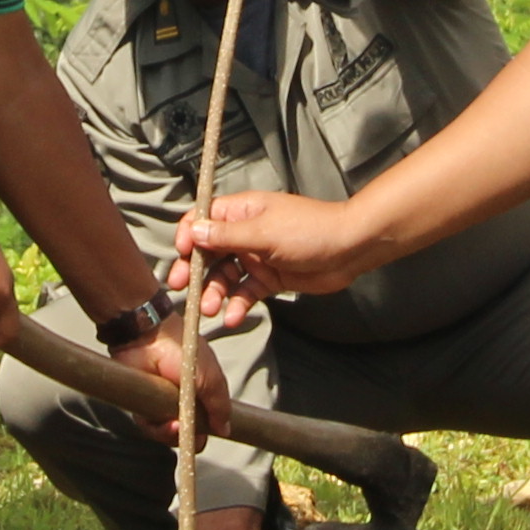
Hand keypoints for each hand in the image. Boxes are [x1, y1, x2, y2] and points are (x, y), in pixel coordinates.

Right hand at [176, 187, 372, 305]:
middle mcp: (245, 233)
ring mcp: (256, 256)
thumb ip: (227, 236)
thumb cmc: (310, 230)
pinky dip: (238, 305)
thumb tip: (193, 232)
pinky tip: (234, 318)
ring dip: (215, 292)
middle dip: (193, 271)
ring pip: (225, 276)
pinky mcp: (269, 278)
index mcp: (242, 211)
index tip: (180, 253)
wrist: (349, 249)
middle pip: (209, 251)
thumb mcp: (263, 232)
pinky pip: (246, 292)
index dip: (188, 235)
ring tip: (209, 309)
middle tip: (181, 288)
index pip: (203, 219)